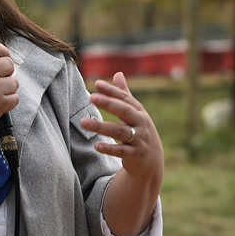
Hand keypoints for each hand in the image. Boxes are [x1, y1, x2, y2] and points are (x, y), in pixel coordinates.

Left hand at [80, 72, 163, 235]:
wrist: (152, 162)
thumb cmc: (139, 132)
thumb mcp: (135, 113)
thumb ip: (124, 95)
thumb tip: (118, 73)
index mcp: (138, 112)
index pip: (124, 99)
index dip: (111, 91)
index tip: (97, 83)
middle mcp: (141, 124)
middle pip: (124, 111)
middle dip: (108, 103)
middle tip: (91, 97)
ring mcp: (139, 139)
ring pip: (120, 131)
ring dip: (101, 126)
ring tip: (83, 122)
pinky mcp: (135, 155)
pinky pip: (121, 151)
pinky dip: (109, 148)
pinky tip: (96, 145)